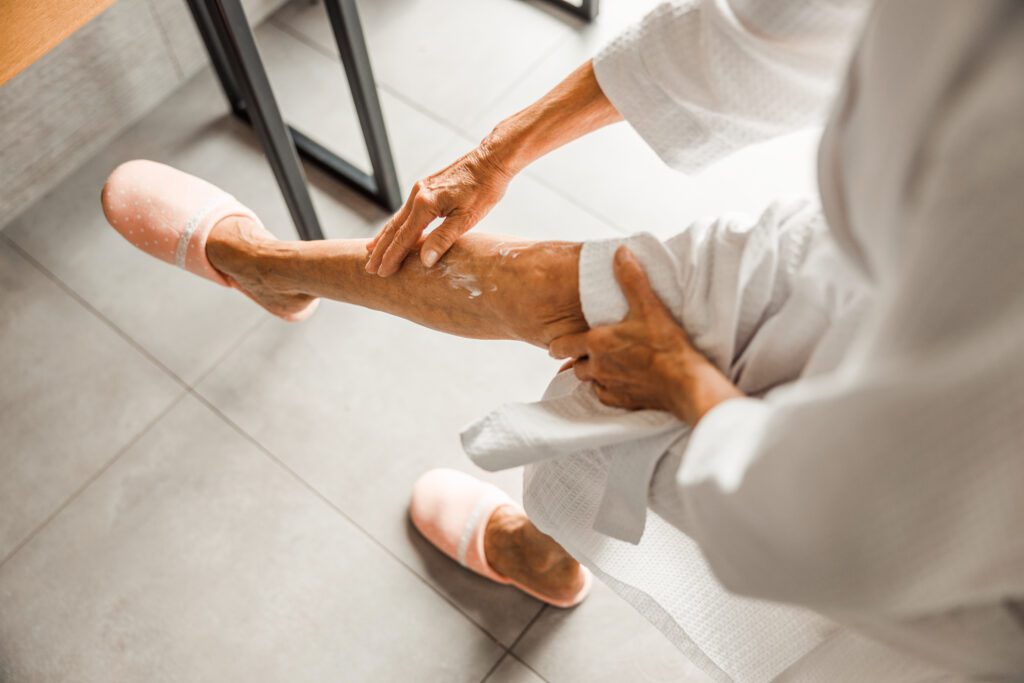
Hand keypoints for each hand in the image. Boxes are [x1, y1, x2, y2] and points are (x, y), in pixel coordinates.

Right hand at [365, 144, 513, 275]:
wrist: (491, 160)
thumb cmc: (484, 189)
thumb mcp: (467, 218)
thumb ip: (443, 239)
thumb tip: (425, 261)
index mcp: (426, 204)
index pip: (404, 237)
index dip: (392, 257)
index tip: (381, 272)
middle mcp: (418, 195)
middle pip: (394, 228)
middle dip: (381, 250)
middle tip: (369, 268)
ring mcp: (420, 189)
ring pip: (397, 218)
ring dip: (385, 237)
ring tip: (372, 251)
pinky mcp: (426, 186)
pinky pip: (406, 210)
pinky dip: (396, 224)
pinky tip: (394, 229)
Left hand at [549, 247, 741, 423]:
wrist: (684, 381)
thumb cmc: (665, 345)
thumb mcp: (648, 306)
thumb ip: (631, 278)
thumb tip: (620, 253)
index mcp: (597, 343)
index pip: (562, 346)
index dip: (558, 345)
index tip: (557, 344)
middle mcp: (597, 367)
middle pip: (575, 365)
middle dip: (578, 358)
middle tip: (585, 351)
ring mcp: (609, 386)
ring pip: (589, 381)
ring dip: (592, 373)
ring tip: (602, 364)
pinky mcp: (622, 402)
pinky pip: (605, 396)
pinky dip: (607, 389)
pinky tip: (617, 381)